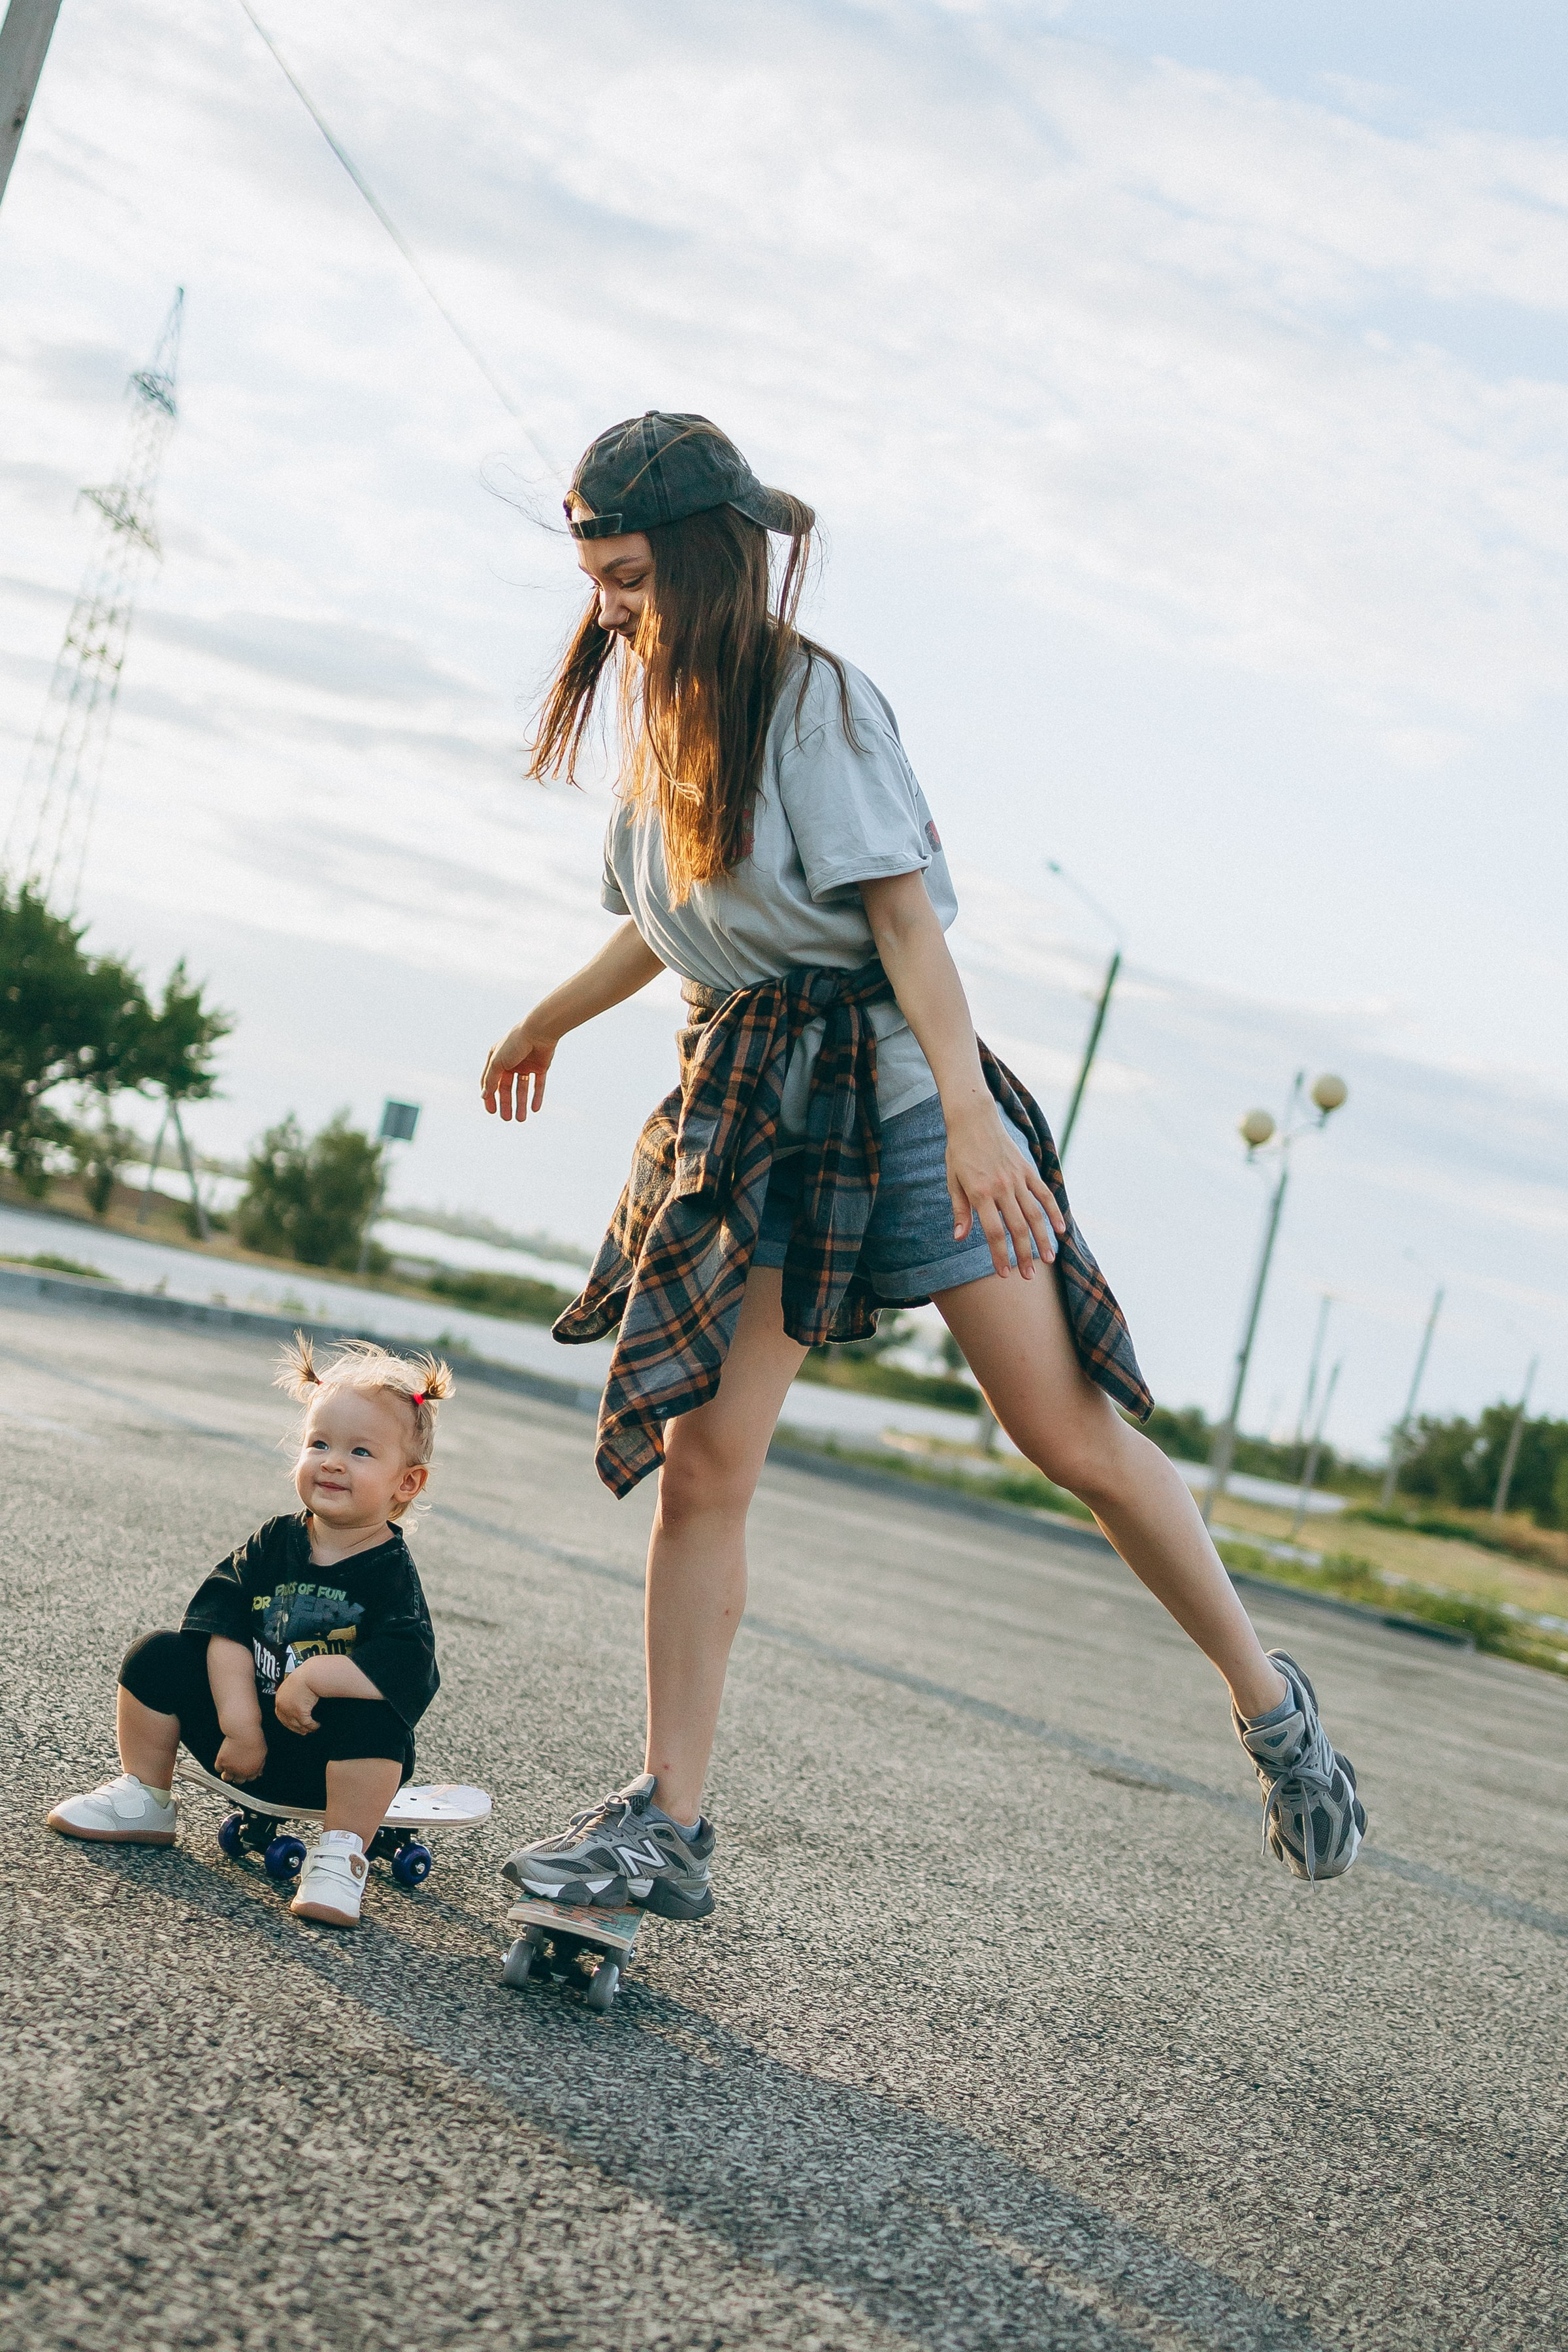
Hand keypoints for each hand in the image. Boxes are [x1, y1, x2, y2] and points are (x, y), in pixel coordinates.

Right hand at [215, 1726, 266, 1782]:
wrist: (244, 1732)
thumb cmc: (254, 1739)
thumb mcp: (262, 1753)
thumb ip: (260, 1765)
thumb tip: (259, 1773)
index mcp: (252, 1771)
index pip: (250, 1779)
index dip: (247, 1774)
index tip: (245, 1769)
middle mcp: (241, 1772)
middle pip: (238, 1781)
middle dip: (237, 1776)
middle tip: (236, 1768)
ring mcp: (230, 1767)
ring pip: (226, 1778)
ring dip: (227, 1774)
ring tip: (228, 1767)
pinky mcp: (221, 1761)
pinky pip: (218, 1768)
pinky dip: (220, 1765)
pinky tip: (223, 1760)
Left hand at [273, 1668, 319, 1734]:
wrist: (311, 1675)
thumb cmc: (305, 1676)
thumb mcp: (293, 1684)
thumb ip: (291, 1693)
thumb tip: (296, 1699)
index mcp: (279, 1698)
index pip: (280, 1715)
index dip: (287, 1722)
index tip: (293, 1725)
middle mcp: (282, 1706)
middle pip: (288, 1723)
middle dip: (296, 1729)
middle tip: (304, 1732)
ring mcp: (290, 1711)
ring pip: (298, 1725)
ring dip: (306, 1729)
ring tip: (312, 1729)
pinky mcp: (299, 1713)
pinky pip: (307, 1723)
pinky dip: (313, 1726)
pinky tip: (317, 1726)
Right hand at [482, 1019, 555, 1122]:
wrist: (539, 1031)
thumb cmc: (514, 1043)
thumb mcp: (497, 1062)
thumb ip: (490, 1080)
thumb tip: (483, 1096)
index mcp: (496, 1058)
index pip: (490, 1082)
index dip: (490, 1097)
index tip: (491, 1111)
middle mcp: (510, 1062)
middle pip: (507, 1088)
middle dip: (506, 1104)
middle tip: (507, 1119)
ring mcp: (526, 1064)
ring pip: (522, 1088)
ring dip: (521, 1104)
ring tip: (521, 1119)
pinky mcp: (541, 1066)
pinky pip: (538, 1084)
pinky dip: (536, 1096)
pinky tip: (535, 1109)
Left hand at [945, 1102, 1067, 1278]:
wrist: (974, 1118)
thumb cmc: (959, 1152)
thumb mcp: (953, 1180)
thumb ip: (960, 1210)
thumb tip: (959, 1237)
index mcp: (980, 1193)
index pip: (992, 1232)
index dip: (999, 1255)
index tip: (1004, 1274)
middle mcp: (1001, 1188)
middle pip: (1016, 1228)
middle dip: (1023, 1254)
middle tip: (1029, 1277)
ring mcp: (1017, 1179)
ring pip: (1034, 1214)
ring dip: (1042, 1239)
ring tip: (1049, 1259)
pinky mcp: (1027, 1170)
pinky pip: (1044, 1193)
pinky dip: (1054, 1211)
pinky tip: (1061, 1229)